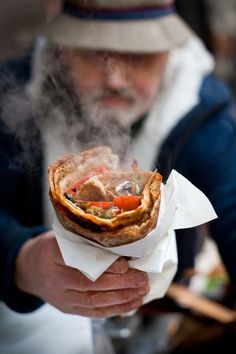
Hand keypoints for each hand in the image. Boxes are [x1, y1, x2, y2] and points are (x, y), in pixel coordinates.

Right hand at [15, 231, 148, 317]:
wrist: (31, 269)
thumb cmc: (53, 248)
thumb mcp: (64, 236)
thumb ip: (85, 239)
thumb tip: (122, 240)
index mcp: (53, 254)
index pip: (79, 261)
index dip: (104, 265)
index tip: (125, 263)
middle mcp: (56, 278)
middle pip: (90, 284)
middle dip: (120, 283)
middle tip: (141, 278)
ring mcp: (61, 297)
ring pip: (94, 301)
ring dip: (122, 297)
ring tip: (142, 290)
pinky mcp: (68, 309)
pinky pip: (94, 312)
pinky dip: (116, 309)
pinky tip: (132, 303)